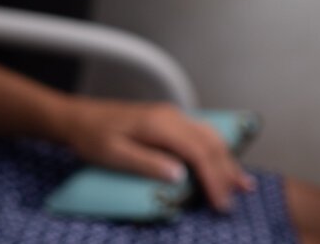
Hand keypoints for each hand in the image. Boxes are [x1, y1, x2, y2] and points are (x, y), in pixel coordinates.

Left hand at [58, 99, 254, 212]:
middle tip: (235, 200)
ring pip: (210, 136)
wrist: (78, 118)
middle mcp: (171, 116)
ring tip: (242, 184)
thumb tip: (179, 175)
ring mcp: (172, 116)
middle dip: (226, 172)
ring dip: (227, 160)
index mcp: (160, 124)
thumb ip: (147, 163)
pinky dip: (216, 150)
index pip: (198, 152)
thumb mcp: (114, 154)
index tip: (221, 203)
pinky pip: (201, 134)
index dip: (213, 178)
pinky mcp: (169, 121)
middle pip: (211, 143)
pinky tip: (223, 162)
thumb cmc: (91, 137)